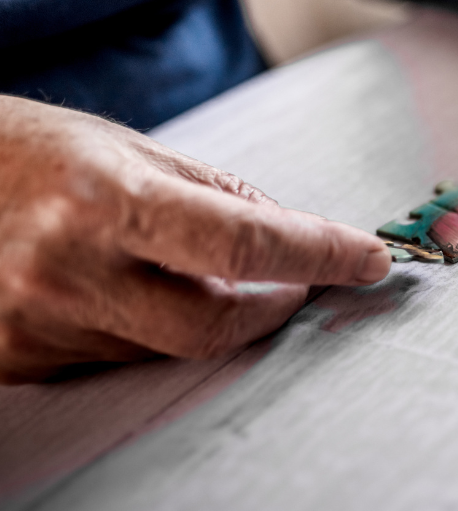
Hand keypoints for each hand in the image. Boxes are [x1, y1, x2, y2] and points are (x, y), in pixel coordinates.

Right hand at [0, 97, 390, 382]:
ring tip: (171, 263)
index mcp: (103, 200)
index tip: (370, 259)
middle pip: (215, 324)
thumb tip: (294, 234)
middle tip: (298, 282)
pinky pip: (117, 358)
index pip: (244, 241)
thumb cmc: (28, 151)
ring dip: (201, 309)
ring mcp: (36, 326)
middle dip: (274, 306)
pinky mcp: (17, 362)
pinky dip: (145, 326)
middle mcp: (66, 271)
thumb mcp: (126, 149)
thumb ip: (216, 195)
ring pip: (166, 345)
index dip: (321, 254)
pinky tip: (118, 287)